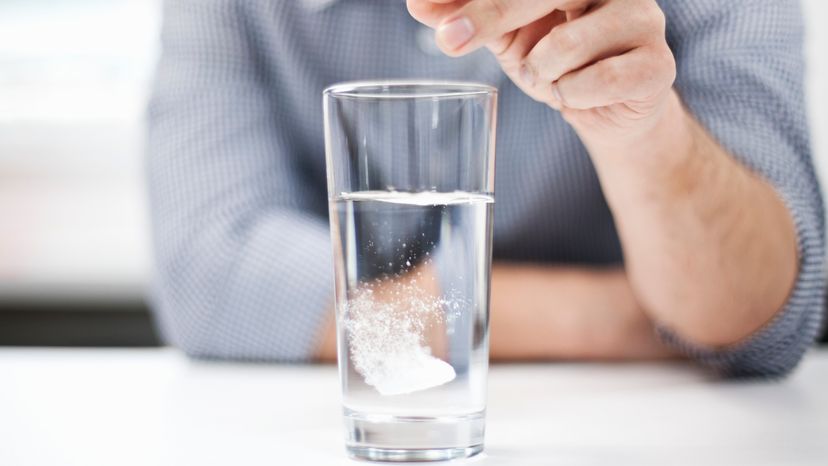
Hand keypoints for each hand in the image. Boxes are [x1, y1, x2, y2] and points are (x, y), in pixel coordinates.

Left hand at [407, 0, 676, 141]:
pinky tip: (577, 94)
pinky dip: (571, 97)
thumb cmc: (558, 60)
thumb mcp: (505, 34)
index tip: (426, 4)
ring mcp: (644, 20)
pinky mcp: (658, 65)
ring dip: (541, 74)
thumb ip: (466, 15)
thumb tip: (417, 5)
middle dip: (490, 14)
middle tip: (449, 39)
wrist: (610, 109)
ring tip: (551, 78)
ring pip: (565, 46)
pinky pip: (597, 82)